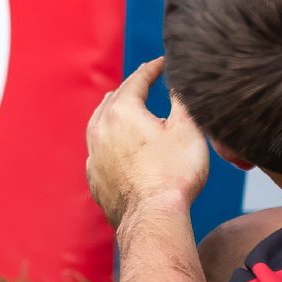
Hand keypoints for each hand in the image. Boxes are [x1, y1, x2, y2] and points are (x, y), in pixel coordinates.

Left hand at [86, 58, 208, 229]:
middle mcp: (101, 129)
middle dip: (131, 87)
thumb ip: (182, 101)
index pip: (137, 80)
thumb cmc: (173, 174)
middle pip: (115, 98)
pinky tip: (115, 144)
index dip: (153, 68)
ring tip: (124, 105)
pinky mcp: (94, 178)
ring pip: (99, 122)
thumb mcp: (187, 129)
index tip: (163, 63)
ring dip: (113, 110)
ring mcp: (94, 155)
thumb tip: (179, 84)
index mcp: (122, 111)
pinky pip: (98, 149)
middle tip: (146, 80)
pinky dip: (107, 139)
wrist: (152, 218)